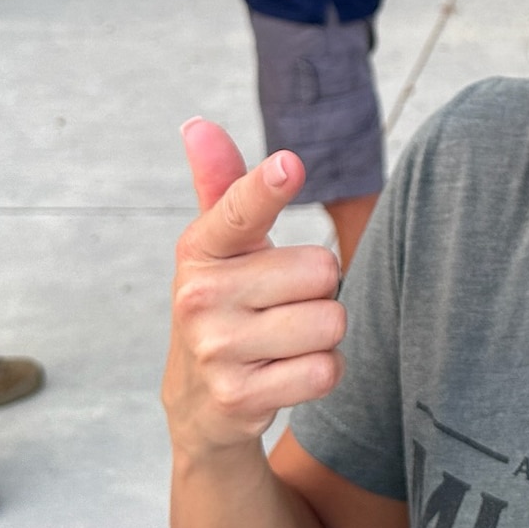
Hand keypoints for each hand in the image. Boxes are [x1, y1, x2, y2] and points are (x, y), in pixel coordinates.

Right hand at [163, 120, 344, 458]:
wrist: (198, 403)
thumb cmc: (224, 304)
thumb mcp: (219, 247)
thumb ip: (222, 185)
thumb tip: (197, 124)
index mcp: (200, 248)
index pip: (239, 210)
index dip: (267, 187)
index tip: (289, 165)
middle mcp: (200, 295)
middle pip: (322, 271)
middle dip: (318, 290)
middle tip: (281, 304)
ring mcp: (217, 349)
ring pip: (330, 322)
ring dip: (322, 333)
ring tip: (283, 340)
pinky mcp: (239, 397)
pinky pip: (325, 370)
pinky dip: (320, 372)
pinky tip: (286, 372)